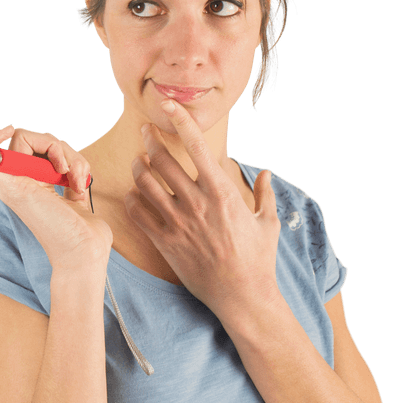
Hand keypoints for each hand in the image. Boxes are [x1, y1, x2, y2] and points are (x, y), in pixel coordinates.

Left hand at [0, 125, 110, 274]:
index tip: (10, 127)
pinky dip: (81, 172)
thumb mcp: (21, 195)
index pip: (3, 146)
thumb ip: (2, 171)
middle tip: (62, 169)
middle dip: (56, 150)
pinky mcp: (69, 186)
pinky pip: (74, 164)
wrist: (83, 250)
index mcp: (13, 180)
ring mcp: (49, 183)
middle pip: (38, 142)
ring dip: (73, 162)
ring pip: (60, 151)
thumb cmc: (53, 228)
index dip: (1, 134)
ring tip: (76, 183)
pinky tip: (80, 189)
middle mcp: (28, 179)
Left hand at [124, 101, 281, 321]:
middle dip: (150, 140)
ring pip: (145, 184)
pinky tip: (135, 193)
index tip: (169, 105)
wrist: (243, 297)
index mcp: (223, 193)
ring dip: (138, 167)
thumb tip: (266, 173)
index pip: (197, 146)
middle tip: (145, 132)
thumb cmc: (258, 260)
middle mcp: (197, 204)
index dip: (180, 120)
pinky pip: (139, 213)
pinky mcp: (165, 243)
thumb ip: (266, 194)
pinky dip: (133, 198)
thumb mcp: (268, 223)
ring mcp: (178, 223)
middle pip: (162, 161)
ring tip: (138, 160)